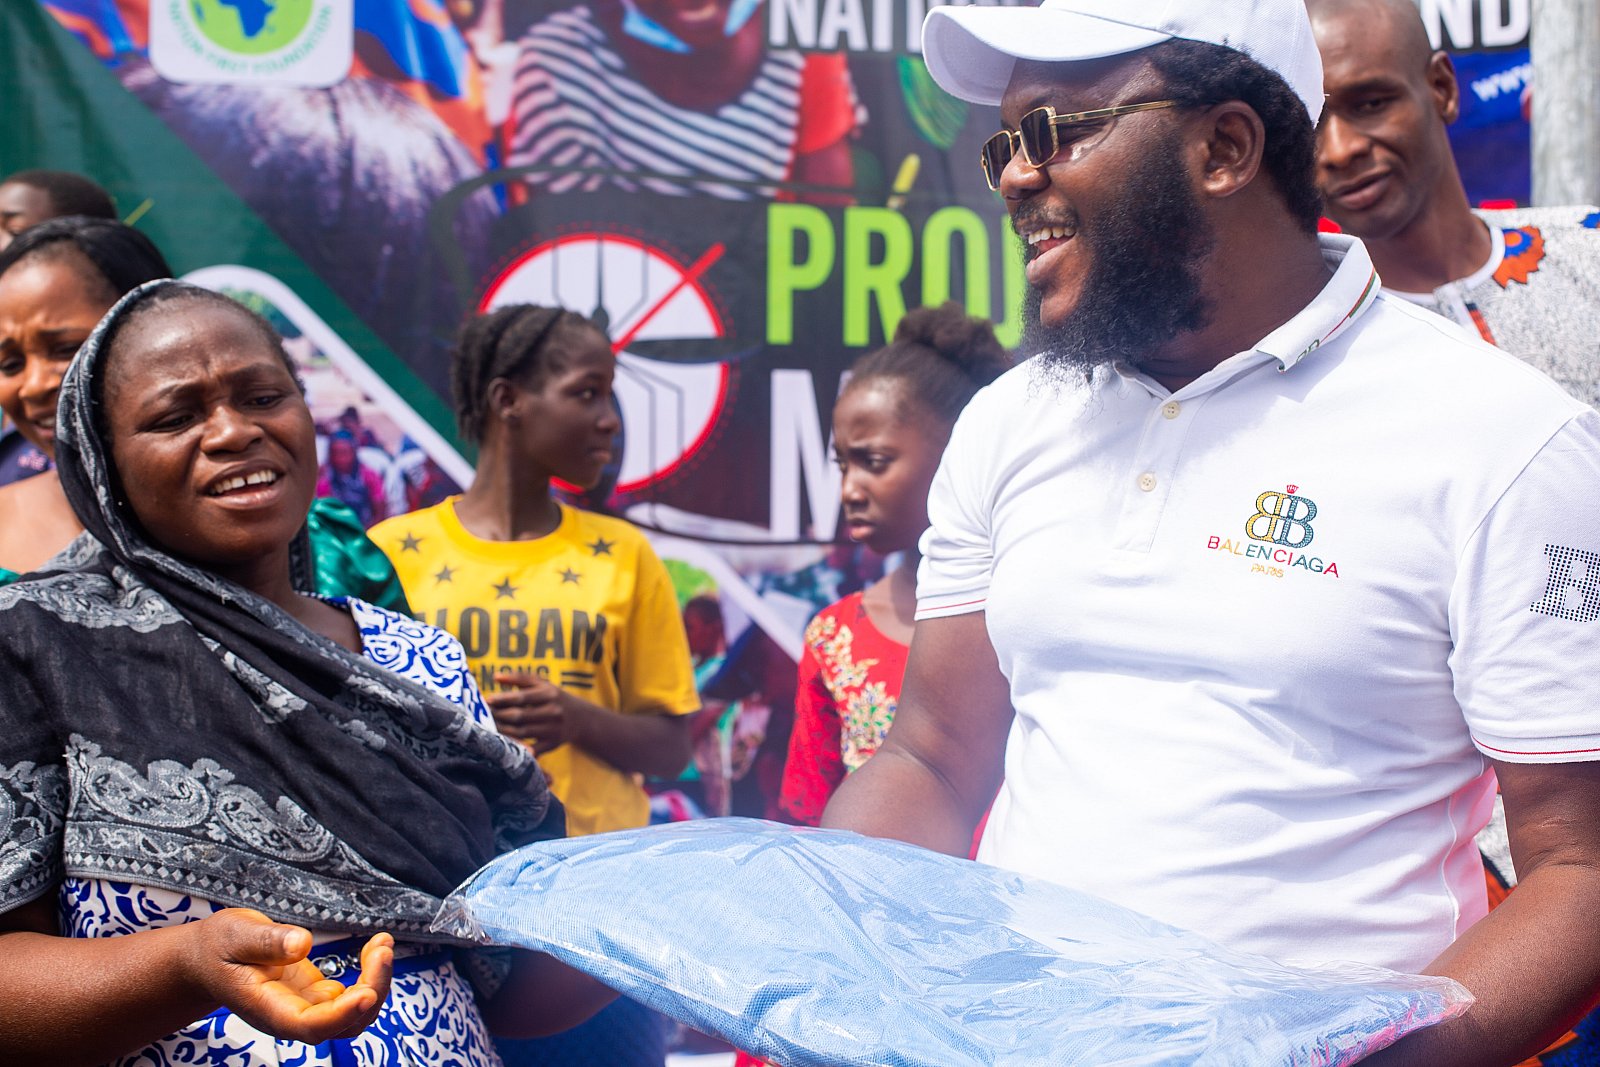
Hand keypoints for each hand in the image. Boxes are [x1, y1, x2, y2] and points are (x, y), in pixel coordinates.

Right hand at [186, 909, 392, 1042]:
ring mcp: (306, 1008)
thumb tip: (301, 945)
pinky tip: (375, 946)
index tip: (367, 992)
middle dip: (372, 990)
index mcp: (266, 1008)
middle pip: (342, 1025)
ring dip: (377, 983)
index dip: (341, 1014)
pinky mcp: (317, 995)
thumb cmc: (218, 947)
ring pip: (353, 1015)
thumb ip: (267, 941)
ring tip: (382, 944)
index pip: (308, 1025)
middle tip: (382, 948)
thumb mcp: (235, 934)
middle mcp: (290, 1016)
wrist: (207, 959)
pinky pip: (352, 997)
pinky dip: (371, 975)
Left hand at [489, 671, 587, 754]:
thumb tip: (496, 677)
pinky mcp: (552, 744)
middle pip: (520, 716)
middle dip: (499, 715)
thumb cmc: (554, 698)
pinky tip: (503, 743)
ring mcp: (553, 730)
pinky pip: (531, 748)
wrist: (581, 718)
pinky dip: (518, 746)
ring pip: (521, 732)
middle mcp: (553, 712)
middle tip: (484, 714)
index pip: (522, 697)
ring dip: (503, 730)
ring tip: (489, 725)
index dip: (503, 698)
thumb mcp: (542, 684)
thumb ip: (519, 678)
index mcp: (550, 694)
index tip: (488, 699)